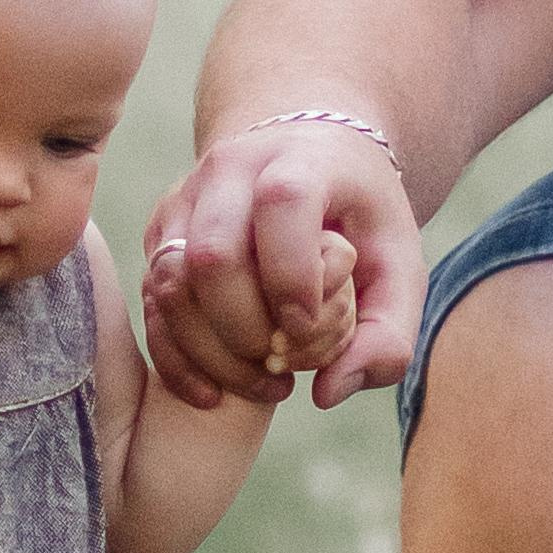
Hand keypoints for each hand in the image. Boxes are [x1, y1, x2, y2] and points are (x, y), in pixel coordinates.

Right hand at [141, 129, 422, 412]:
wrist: (307, 159)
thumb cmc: (359, 222)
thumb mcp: (400, 269)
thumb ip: (387, 335)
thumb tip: (326, 393)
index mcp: (301, 160)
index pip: (282, 203)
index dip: (291, 273)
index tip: (307, 326)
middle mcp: (232, 171)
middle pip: (212, 254)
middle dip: (247, 329)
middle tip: (286, 364)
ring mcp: (187, 202)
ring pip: (169, 283)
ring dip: (211, 352)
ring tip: (263, 379)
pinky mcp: (161, 237)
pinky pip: (152, 305)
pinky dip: (177, 360)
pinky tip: (213, 393)